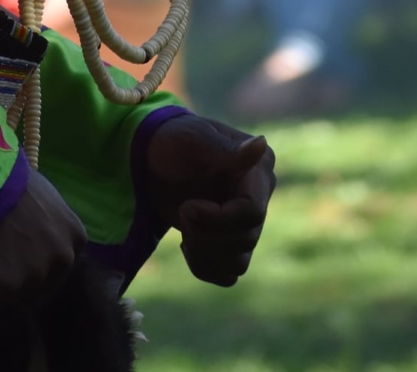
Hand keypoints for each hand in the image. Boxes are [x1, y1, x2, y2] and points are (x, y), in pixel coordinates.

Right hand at [0, 167, 85, 317]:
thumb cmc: (3, 174)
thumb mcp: (40, 194)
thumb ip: (44, 222)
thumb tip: (25, 239)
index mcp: (75, 237)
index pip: (55, 267)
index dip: (28, 262)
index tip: (9, 253)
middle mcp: (61, 261)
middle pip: (32, 287)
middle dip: (11, 278)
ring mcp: (32, 278)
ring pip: (2, 298)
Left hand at [144, 114, 275, 285]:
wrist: (154, 161)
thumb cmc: (174, 142)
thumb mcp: (195, 140)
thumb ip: (227, 151)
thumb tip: (262, 145)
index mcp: (257, 170)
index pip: (252, 212)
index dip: (218, 219)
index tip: (187, 207)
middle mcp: (260, 198)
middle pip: (246, 240)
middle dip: (205, 234)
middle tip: (181, 212)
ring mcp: (247, 224)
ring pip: (239, 263)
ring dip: (203, 253)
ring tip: (184, 229)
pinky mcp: (233, 245)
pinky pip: (228, 275)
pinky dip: (204, 267)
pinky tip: (187, 243)